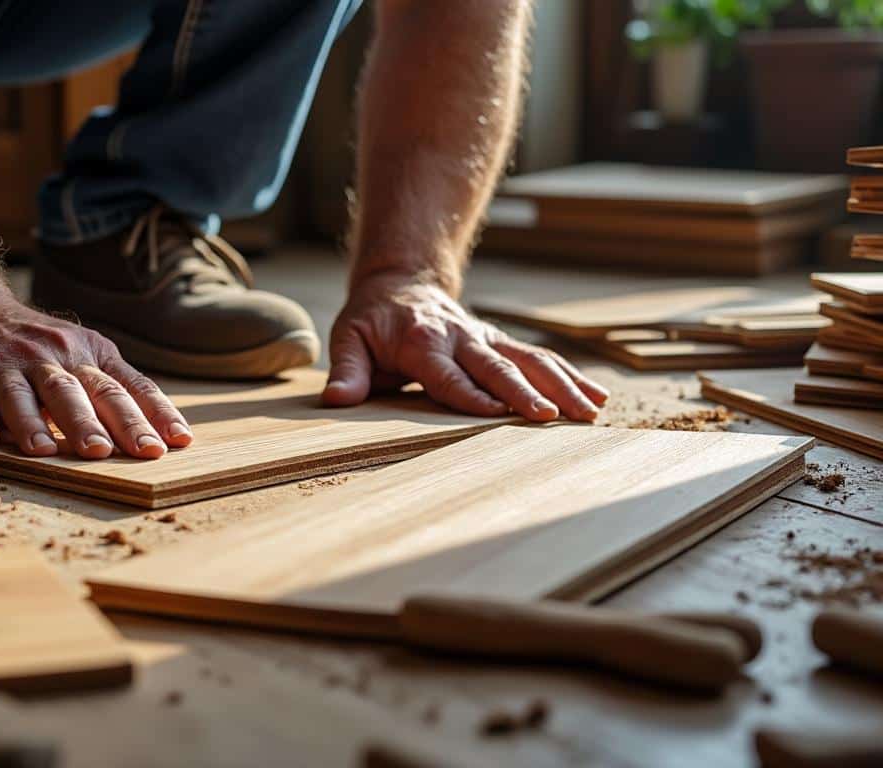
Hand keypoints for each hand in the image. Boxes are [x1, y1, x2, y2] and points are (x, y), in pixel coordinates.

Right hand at [0, 283, 192, 458]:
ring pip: (18, 396)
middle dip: (90, 423)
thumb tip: (162, 436)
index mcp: (83, 354)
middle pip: (73, 391)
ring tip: (44, 450)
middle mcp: (45, 357)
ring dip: (31, 423)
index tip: (172, 443)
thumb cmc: (35, 345)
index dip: (149, 415)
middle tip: (105, 451)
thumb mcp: (82, 351)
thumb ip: (115, 387)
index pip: (123, 387)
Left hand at [322, 272, 607, 420]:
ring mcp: (486, 338)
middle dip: (524, 393)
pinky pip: (539, 358)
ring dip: (561, 385)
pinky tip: (597, 397)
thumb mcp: (348, 338)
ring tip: (590, 411)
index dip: (471, 395)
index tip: (496, 414)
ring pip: (529, 360)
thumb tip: (336, 400)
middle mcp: (460, 338)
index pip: (448, 376)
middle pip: (496, 368)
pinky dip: (570, 376)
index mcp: (422, 343)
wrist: (400, 282)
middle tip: (551, 417)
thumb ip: (347, 371)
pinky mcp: (502, 342)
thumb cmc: (371, 320)